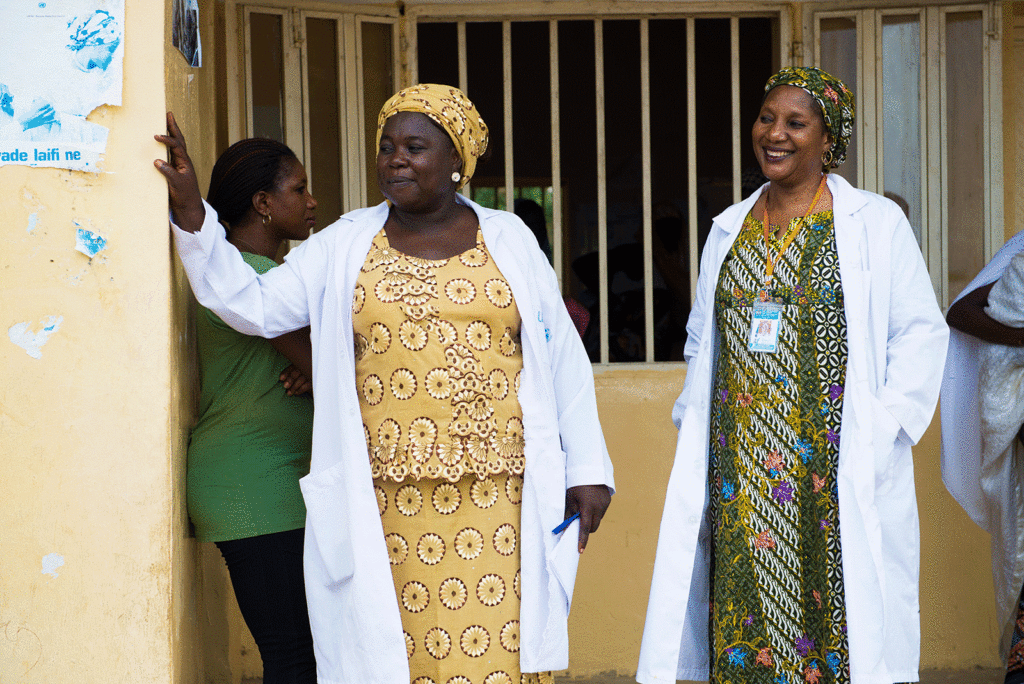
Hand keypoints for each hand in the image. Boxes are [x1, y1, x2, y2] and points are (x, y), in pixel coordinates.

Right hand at [153, 111, 204, 231]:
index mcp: (185, 162)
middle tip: (169, 114)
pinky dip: (165, 144)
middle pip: (179, 140)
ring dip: (170, 133)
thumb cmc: (185, 196)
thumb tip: (157, 161)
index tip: (156, 136)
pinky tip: (159, 141)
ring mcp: (178, 164)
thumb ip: (168, 172)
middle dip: (173, 127)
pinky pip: (169, 153)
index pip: (177, 145)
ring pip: (175, 145)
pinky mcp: (173, 169)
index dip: (167, 139)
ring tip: (166, 120)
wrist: (188, 207)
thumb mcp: (177, 184)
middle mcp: (183, 160)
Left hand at [280, 364, 311, 395]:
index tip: (281, 379)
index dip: (286, 373)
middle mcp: (305, 368)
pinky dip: (300, 390)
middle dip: (290, 380)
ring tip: (288, 393)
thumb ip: (289, 375)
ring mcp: (310, 374)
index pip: (291, 367)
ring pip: (301, 379)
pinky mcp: (314, 381)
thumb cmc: (301, 379)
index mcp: (299, 365)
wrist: (314, 385)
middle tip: (285, 386)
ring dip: (294, 387)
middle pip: (296, 372)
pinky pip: (307, 385)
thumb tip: (281, 379)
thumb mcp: (295, 376)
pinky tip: (296, 393)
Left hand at [564, 484, 610, 552]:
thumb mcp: (570, 498)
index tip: (580, 550)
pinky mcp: (608, 501)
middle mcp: (599, 508)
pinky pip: (601, 512)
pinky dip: (595, 513)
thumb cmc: (576, 483)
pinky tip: (590, 503)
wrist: (590, 468)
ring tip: (583, 510)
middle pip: (593, 527)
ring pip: (598, 520)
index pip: (584, 528)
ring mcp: (605, 505)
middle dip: (586, 530)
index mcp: (588, 507)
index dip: (582, 540)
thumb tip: (567, 527)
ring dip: (591, 520)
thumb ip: (570, 513)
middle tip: (577, 526)